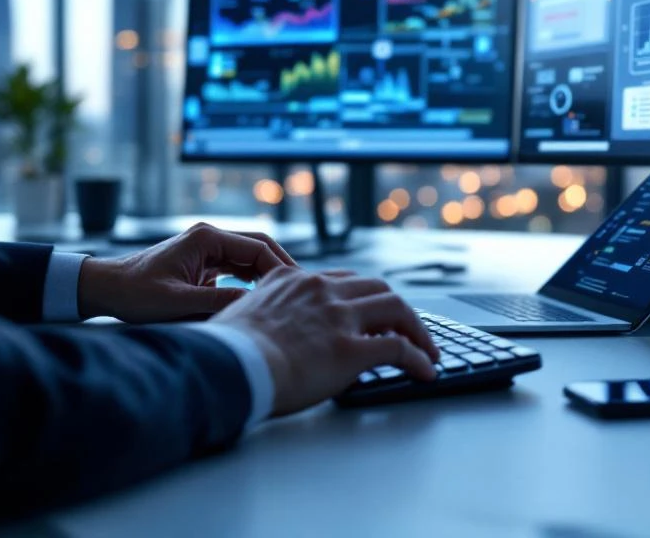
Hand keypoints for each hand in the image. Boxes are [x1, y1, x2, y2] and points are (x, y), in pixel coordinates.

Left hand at [77, 223, 295, 322]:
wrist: (106, 289)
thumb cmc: (135, 294)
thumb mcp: (178, 302)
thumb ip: (218, 301)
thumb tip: (256, 305)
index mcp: (207, 238)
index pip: (257, 247)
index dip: (280, 268)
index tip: (294, 289)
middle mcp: (210, 237)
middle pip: (259, 246)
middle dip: (280, 266)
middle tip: (301, 290)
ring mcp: (207, 249)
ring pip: (250, 257)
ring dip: (268, 273)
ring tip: (287, 296)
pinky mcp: (204, 262)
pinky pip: (237, 267)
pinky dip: (253, 280)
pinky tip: (263, 297)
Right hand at [212, 267, 440, 414]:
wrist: (225, 367)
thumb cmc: (223, 352)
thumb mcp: (239, 316)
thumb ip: (264, 314)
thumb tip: (265, 335)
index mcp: (291, 279)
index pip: (340, 279)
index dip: (361, 296)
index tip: (370, 310)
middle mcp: (320, 290)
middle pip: (376, 287)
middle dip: (396, 307)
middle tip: (407, 326)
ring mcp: (338, 316)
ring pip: (396, 308)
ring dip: (416, 328)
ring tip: (427, 348)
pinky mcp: (351, 348)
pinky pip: (398, 348)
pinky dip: (418, 358)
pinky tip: (425, 371)